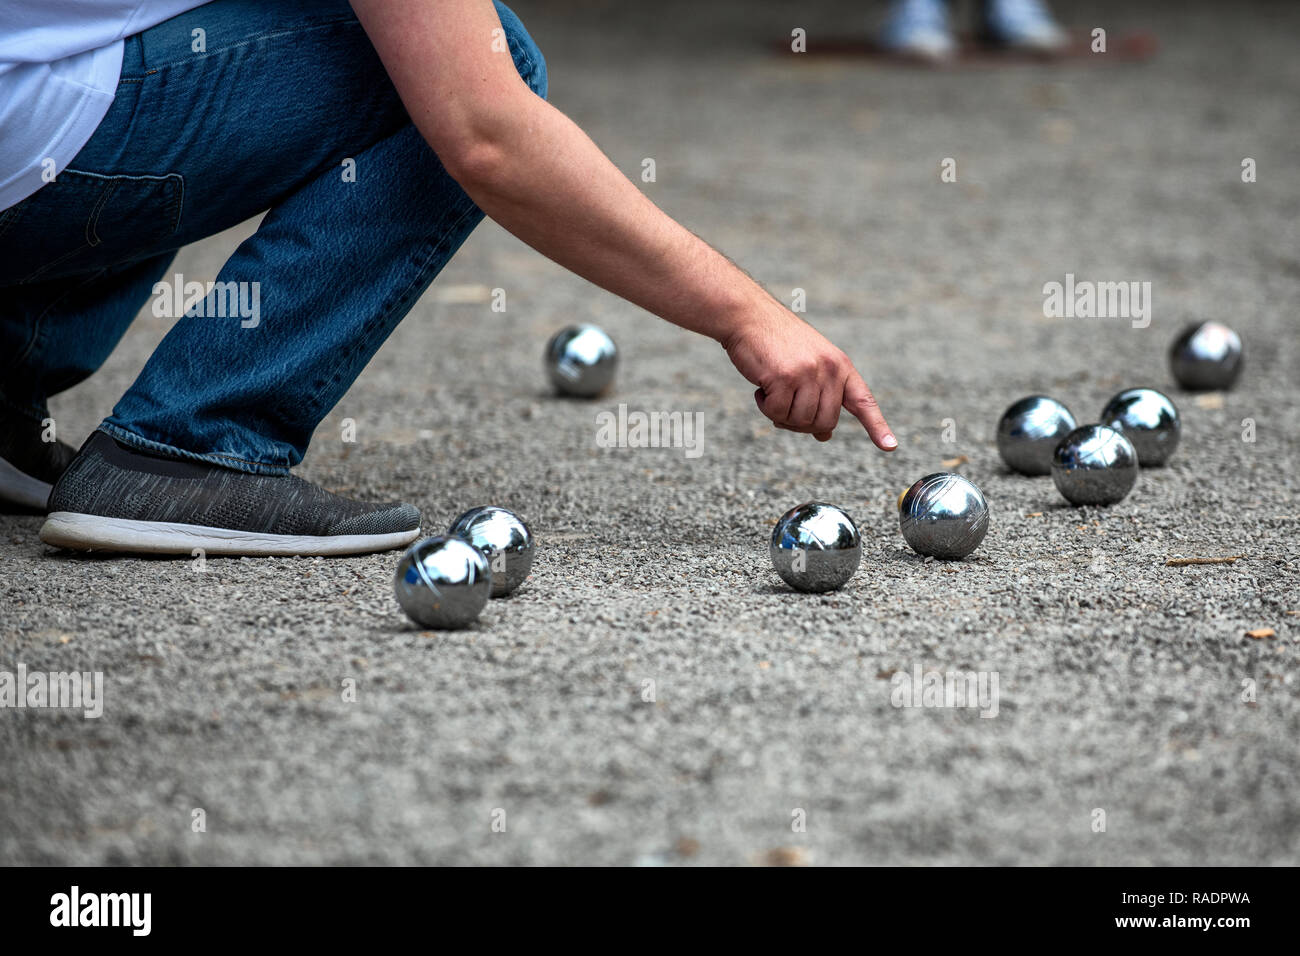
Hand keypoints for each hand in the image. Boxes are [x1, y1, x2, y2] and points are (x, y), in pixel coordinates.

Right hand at [721, 307, 896, 447]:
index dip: (877, 426)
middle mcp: (830, 369)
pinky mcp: (785, 377)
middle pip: (825, 423)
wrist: (750, 316)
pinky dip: (765, 406)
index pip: (863, 401)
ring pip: (800, 421)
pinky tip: (761, 387)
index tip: (890, 447)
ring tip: (772, 390)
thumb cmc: (776, 343)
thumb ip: (821, 396)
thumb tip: (824, 436)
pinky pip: (777, 413)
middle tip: (784, 406)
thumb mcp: (808, 366)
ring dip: (781, 414)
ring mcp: (809, 373)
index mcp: (840, 366)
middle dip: (802, 424)